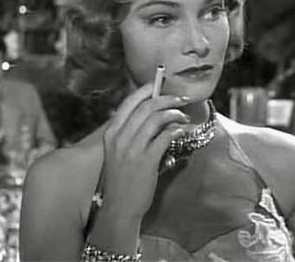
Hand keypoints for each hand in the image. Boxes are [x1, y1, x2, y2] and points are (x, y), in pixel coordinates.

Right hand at [101, 82, 189, 221]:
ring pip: (156, 118)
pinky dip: (176, 130)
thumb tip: (153, 115)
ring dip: (174, 113)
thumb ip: (131, 134)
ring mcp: (132, 149)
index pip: (128, 102)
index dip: (146, 90)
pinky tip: (181, 130)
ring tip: (183, 116)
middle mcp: (120, 138)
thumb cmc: (122, 180)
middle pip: (146, 106)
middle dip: (167, 98)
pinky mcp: (146, 161)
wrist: (119, 208)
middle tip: (181, 99)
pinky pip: (165, 136)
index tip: (159, 85)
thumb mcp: (118, 153)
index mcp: (111, 133)